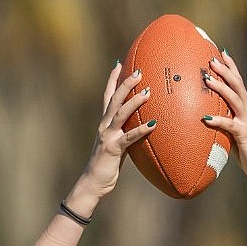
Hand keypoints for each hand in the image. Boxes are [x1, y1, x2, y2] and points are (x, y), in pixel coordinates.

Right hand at [79, 63, 155, 197]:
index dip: (112, 79)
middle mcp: (104, 125)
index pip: (107, 96)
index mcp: (104, 123)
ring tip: (147, 91)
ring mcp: (108, 136)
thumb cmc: (107, 165)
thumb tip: (144, 126)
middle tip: (138, 71)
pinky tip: (153, 124)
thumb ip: (127, 134)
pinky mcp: (113, 148)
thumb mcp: (118, 145)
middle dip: (125, 83)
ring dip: (134, 101)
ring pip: (121, 113)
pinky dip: (141, 130)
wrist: (93, 182)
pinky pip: (130, 137)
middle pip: (114, 98)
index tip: (119, 63)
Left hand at [201, 52, 246, 180]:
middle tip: (212, 58)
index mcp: (246, 110)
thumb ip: (225, 124)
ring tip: (208, 78)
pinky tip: (206, 118)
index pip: (239, 84)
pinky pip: (229, 125)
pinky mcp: (244, 135)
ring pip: (235, 99)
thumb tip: (208, 118)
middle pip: (237, 86)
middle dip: (225, 70)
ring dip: (221, 87)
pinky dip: (218, 120)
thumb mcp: (235, 134)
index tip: (221, 53)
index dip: (231, 67)